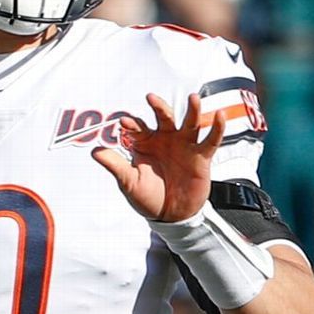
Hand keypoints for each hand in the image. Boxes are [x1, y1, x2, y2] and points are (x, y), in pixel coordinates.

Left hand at [92, 93, 223, 221]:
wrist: (171, 216)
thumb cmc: (148, 197)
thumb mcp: (128, 182)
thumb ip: (114, 165)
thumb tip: (94, 151)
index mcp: (146, 142)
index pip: (138, 127)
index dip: (131, 124)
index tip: (123, 122)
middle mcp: (166, 139)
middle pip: (164, 117)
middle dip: (158, 107)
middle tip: (151, 98)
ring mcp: (184, 145)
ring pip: (190, 123)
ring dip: (192, 110)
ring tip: (193, 98)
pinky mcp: (201, 156)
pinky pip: (210, 140)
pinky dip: (217, 128)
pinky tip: (219, 115)